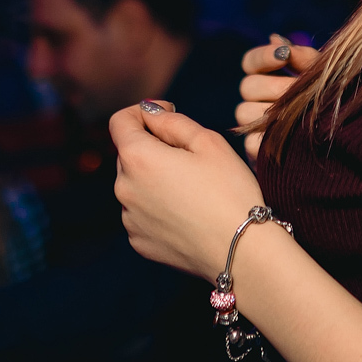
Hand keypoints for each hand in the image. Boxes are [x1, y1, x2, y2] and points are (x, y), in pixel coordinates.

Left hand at [112, 100, 267, 278]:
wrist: (242, 251)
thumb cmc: (230, 191)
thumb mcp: (208, 141)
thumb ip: (171, 121)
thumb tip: (148, 112)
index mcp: (138, 159)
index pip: (120, 122)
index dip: (142, 111)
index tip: (168, 114)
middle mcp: (124, 189)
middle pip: (129, 154)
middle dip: (153, 146)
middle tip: (192, 156)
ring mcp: (130, 219)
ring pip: (136, 185)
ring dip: (155, 178)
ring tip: (193, 189)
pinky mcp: (139, 242)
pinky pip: (142, 213)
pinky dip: (157, 206)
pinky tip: (188, 212)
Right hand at [237, 34, 321, 159]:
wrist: (345, 143)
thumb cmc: (332, 104)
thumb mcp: (323, 77)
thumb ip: (304, 58)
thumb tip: (275, 39)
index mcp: (267, 78)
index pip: (250, 62)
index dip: (263, 56)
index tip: (284, 55)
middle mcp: (255, 100)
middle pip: (248, 86)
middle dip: (276, 86)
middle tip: (299, 92)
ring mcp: (253, 126)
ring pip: (244, 112)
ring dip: (273, 112)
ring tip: (301, 115)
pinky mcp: (256, 151)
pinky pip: (251, 142)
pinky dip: (270, 137)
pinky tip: (292, 136)